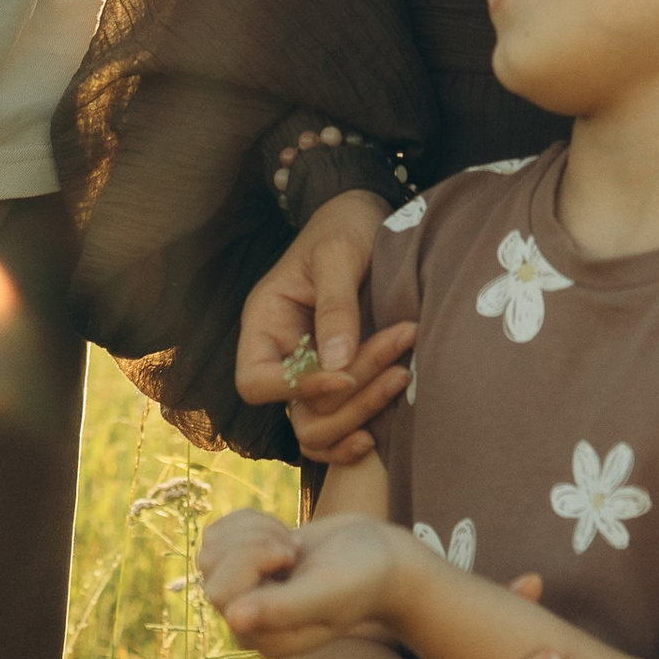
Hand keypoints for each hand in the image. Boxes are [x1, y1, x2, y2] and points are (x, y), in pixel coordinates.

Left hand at [200, 506, 402, 657]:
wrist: (378, 555)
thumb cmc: (361, 577)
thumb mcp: (328, 591)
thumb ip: (283, 609)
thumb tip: (233, 620)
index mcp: (267, 639)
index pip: (222, 595)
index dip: (252, 560)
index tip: (292, 553)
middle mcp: (250, 621)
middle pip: (209, 569)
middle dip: (251, 542)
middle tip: (292, 547)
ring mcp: (246, 593)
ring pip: (210, 549)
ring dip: (251, 531)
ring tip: (291, 542)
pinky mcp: (245, 565)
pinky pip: (218, 532)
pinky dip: (250, 520)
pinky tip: (283, 531)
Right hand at [234, 191, 407, 457]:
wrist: (370, 220)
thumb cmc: (345, 226)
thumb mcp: (337, 254)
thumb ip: (335, 306)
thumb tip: (337, 366)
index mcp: (265, 324)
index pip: (255, 381)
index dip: (296, 389)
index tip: (343, 374)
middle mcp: (282, 358)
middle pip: (296, 413)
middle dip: (347, 400)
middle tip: (397, 366)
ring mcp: (312, 375)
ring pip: (320, 430)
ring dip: (361, 416)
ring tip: (403, 377)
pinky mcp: (344, 383)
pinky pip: (340, 429)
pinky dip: (360, 438)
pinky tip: (388, 429)